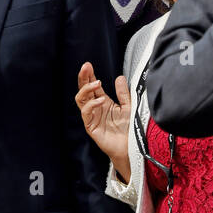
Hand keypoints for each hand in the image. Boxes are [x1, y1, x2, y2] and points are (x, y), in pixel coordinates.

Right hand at [75, 62, 131, 182]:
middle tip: (85, 67)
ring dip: (86, 89)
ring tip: (96, 83)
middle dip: (83, 78)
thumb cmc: (130, 128)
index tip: (88, 65)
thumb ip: (123, 93)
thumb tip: (120, 77)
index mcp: (103, 102)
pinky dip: (91, 105)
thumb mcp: (129, 107)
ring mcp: (92, 117)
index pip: (92, 86)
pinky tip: (100, 100)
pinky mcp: (91, 127)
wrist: (131, 147)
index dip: (89, 75)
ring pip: (81, 100)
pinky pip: (86, 113)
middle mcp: (95, 108)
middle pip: (84, 90)